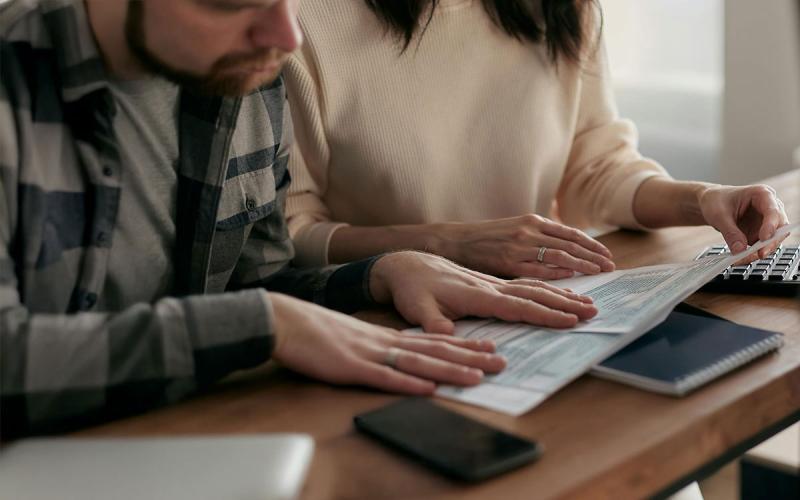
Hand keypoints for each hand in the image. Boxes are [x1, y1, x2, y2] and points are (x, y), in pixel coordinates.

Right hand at [270, 293, 506, 394]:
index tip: (489, 347)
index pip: (432, 340)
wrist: (285, 321)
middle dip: (469, 357)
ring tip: (477, 377)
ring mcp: (369, 354)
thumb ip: (376, 348)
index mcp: (385, 337)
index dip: (462, 344)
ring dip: (449, 370)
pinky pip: (383, 376)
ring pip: (417, 362)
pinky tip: (429, 387)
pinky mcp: (350, 367)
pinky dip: (408, 383)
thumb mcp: (352, 338)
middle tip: (500, 362)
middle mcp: (384, 343)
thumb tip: (400, 357)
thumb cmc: (315, 332)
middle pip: (434, 350)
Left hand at [369, 251, 597, 332]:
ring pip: (535, 283)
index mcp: (475, 293)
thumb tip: (444, 336)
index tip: (569, 321)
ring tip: (588, 300)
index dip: (544, 314)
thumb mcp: (416, 309)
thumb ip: (432, 323)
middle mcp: (490, 284)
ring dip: (563, 291)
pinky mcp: (492, 279)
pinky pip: (527, 279)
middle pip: (534, 292)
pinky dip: (549, 284)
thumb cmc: (412, 290)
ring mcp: (493, 279)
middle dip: (564, 302)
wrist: (407, 264)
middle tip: (593, 311)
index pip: (517, 306)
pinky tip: (563, 289)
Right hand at [434, 215, 614, 278]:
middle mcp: (529, 231)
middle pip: (570, 244)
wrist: (457, 241)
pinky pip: (539, 268)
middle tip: (610, 266)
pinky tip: (572, 276)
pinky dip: (557, 272)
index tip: (607, 255)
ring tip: (599, 272)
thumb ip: (538, 237)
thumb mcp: (515, 229)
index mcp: (533, 221)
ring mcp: (519, 246)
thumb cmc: (486, 239)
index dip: (591, 244)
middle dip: (593, 255)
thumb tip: (564, 252)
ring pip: (560, 255)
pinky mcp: (508, 262)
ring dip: (583, 264)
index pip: (570, 233)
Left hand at [698, 184, 788, 261]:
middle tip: (760, 254)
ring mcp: (767, 221)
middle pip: (780, 227)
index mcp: (762, 194)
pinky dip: (754, 253)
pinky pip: (763, 245)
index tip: (764, 238)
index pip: (773, 211)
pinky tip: (742, 258)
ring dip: (762, 250)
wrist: (711, 204)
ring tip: (744, 258)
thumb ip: (730, 232)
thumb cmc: (716, 201)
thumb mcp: (718, 215)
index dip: (771, 225)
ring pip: (774, 239)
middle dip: (771, 242)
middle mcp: (769, 207)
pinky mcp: (761, 232)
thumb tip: (739, 250)